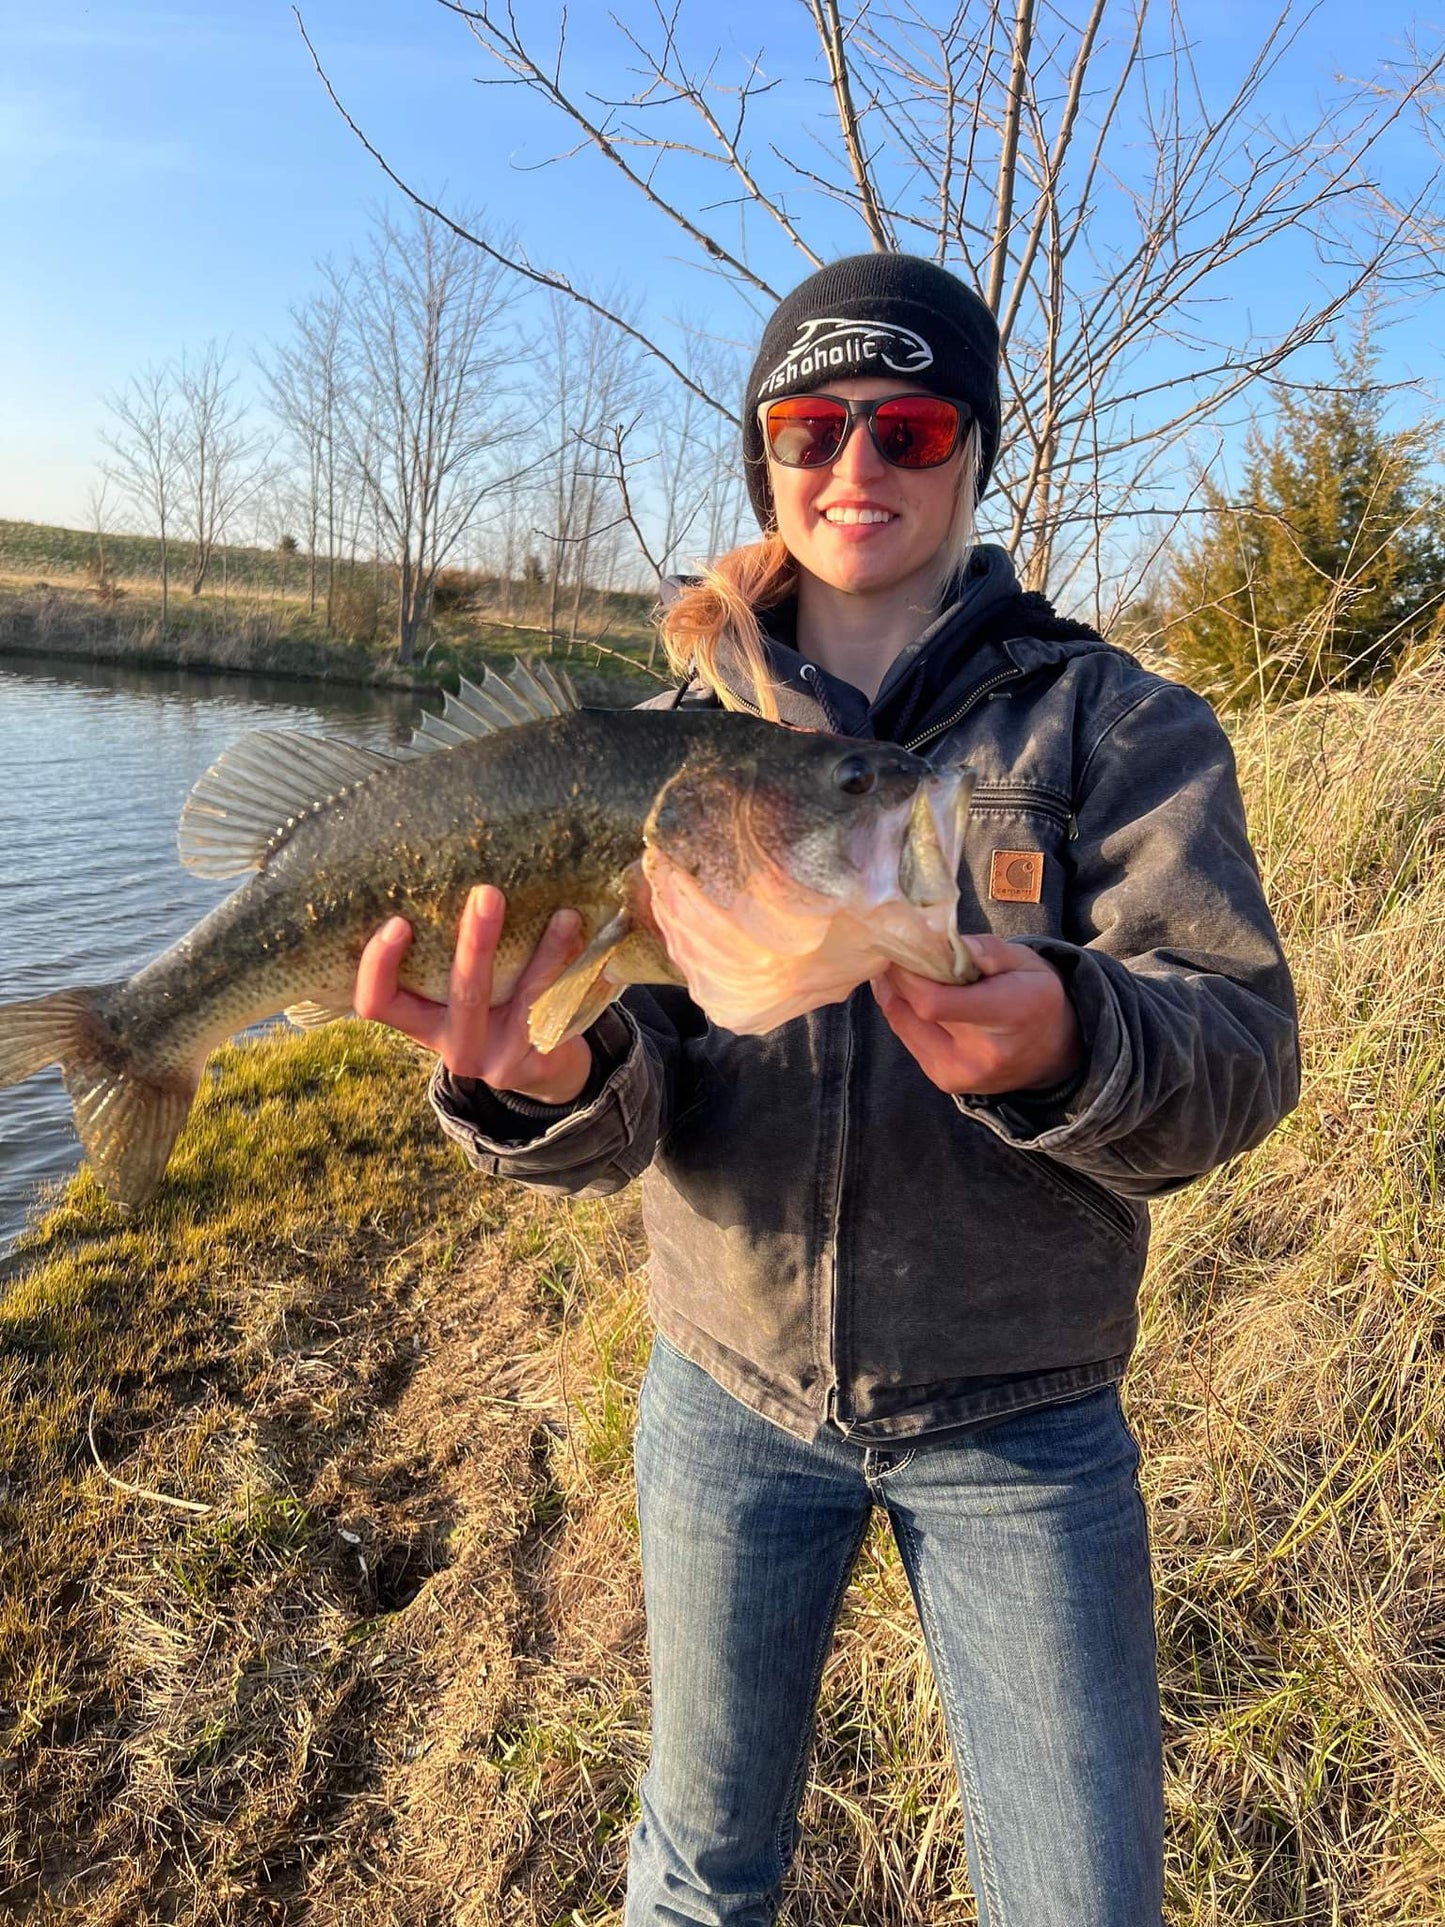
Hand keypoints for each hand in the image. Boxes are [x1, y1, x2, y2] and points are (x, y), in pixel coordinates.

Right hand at [354, 884, 593, 1103]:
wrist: (540, 1067)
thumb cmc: (491, 1008)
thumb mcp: (460, 989)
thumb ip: (446, 952)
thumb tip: (454, 867)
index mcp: (421, 1022)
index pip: (376, 1003)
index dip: (379, 966)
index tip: (398, 921)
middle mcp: (452, 1045)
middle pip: (459, 995)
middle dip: (475, 943)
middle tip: (488, 894)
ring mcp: (496, 1058)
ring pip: (522, 999)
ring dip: (545, 953)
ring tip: (564, 916)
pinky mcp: (535, 1059)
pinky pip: (557, 1007)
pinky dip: (569, 968)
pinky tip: (579, 936)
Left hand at [872, 934, 1082, 1096]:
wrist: (1053, 1053)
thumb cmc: (1037, 998)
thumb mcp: (1027, 962)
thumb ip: (988, 950)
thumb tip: (946, 941)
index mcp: (1008, 1014)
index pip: (933, 1001)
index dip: (908, 973)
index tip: (903, 946)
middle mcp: (981, 1053)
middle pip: (914, 1010)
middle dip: (900, 976)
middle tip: (899, 950)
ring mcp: (960, 1073)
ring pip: (903, 1023)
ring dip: (897, 993)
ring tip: (905, 970)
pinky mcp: (946, 1080)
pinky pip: (908, 1039)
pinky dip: (906, 1013)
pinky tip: (914, 996)